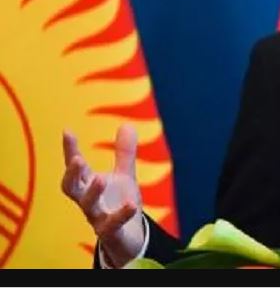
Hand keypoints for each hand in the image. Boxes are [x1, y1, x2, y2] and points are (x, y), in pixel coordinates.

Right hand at [61, 125, 145, 267]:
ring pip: (87, 207)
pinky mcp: (110, 233)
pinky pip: (111, 225)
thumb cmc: (119, 204)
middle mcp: (87, 201)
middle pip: (71, 188)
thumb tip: (126, 124)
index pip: (76, 166)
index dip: (70, 150)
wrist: (130, 237)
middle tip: (77, 159)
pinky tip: (132, 205)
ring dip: (92, 193)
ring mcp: (97, 218)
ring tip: (100, 179)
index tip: (66, 131)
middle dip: (72, 174)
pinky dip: (121, 215)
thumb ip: (124, 152)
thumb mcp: (124, 175)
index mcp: (88, 185)